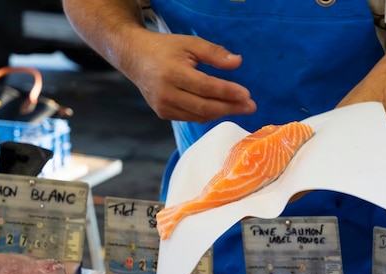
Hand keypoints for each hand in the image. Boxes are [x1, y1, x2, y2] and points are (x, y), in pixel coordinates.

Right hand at [121, 30, 256, 122]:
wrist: (134, 58)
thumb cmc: (165, 49)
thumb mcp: (190, 43)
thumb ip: (214, 53)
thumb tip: (238, 63)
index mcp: (172, 73)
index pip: (206, 87)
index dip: (228, 92)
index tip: (247, 95)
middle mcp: (166, 93)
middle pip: (205, 106)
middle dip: (231, 108)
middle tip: (251, 106)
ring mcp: (163, 106)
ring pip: (199, 116)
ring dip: (222, 112)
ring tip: (241, 107)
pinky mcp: (163, 114)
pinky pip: (192, 117)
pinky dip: (208, 114)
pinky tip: (222, 108)